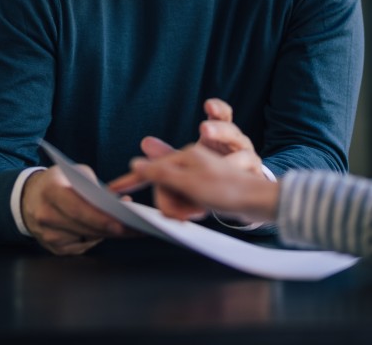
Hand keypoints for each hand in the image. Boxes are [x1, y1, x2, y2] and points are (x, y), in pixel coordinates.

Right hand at [21, 165, 130, 254]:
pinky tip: (111, 233)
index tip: (120, 222)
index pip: (77, 208)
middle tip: (134, 228)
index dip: (99, 218)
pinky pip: (80, 246)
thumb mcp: (76, 172)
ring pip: (84, 238)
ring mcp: (47, 234)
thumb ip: (97, 186)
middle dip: (110, 229)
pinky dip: (97, 239)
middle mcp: (46, 215)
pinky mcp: (52, 247)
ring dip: (107, 234)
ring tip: (130, 229)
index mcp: (51, 191)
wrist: (30, 197)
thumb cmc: (59, 181)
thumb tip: (122, 202)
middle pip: (83, 227)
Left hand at [108, 98, 262, 195]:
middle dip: (219, 129)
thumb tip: (145, 143)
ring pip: (244, 151)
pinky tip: (234, 177)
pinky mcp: (255, 175)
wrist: (244, 198)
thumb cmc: (214, 178)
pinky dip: (242, 177)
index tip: (208, 106)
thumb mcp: (187, 168)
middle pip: (231, 129)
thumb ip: (166, 159)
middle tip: (205, 130)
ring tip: (223, 167)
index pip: (221, 115)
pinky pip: (251, 174)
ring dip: (231, 156)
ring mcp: (247, 158)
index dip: (217, 108)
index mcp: (219, 136)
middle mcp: (235, 143)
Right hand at [125, 143, 280, 222]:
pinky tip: (203, 211)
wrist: (259, 202)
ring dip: (184, 208)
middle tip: (185, 214)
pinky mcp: (206, 187)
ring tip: (200, 210)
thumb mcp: (189, 183)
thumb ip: (161, 173)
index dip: (131, 180)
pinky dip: (192, 209)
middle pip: (163, 186)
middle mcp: (191, 163)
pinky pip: (188, 201)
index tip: (112, 189)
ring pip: (175, 196)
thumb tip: (137, 162)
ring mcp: (199, 174)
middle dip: (170, 204)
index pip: (152, 170)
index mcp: (185, 157)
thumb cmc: (227, 189)